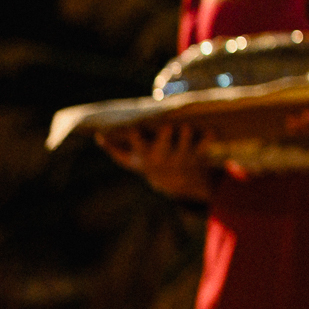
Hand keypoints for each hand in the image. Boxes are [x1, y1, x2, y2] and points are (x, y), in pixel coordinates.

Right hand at [97, 122, 214, 201]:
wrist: (176, 182)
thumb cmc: (149, 163)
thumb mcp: (131, 160)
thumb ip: (114, 149)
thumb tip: (98, 136)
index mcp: (146, 154)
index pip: (138, 144)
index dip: (136, 138)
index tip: (134, 129)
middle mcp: (163, 155)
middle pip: (163, 145)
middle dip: (165, 137)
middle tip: (166, 127)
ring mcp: (181, 155)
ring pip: (185, 144)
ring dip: (186, 136)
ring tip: (186, 126)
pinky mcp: (198, 153)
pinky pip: (205, 144)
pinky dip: (208, 137)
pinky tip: (209, 129)